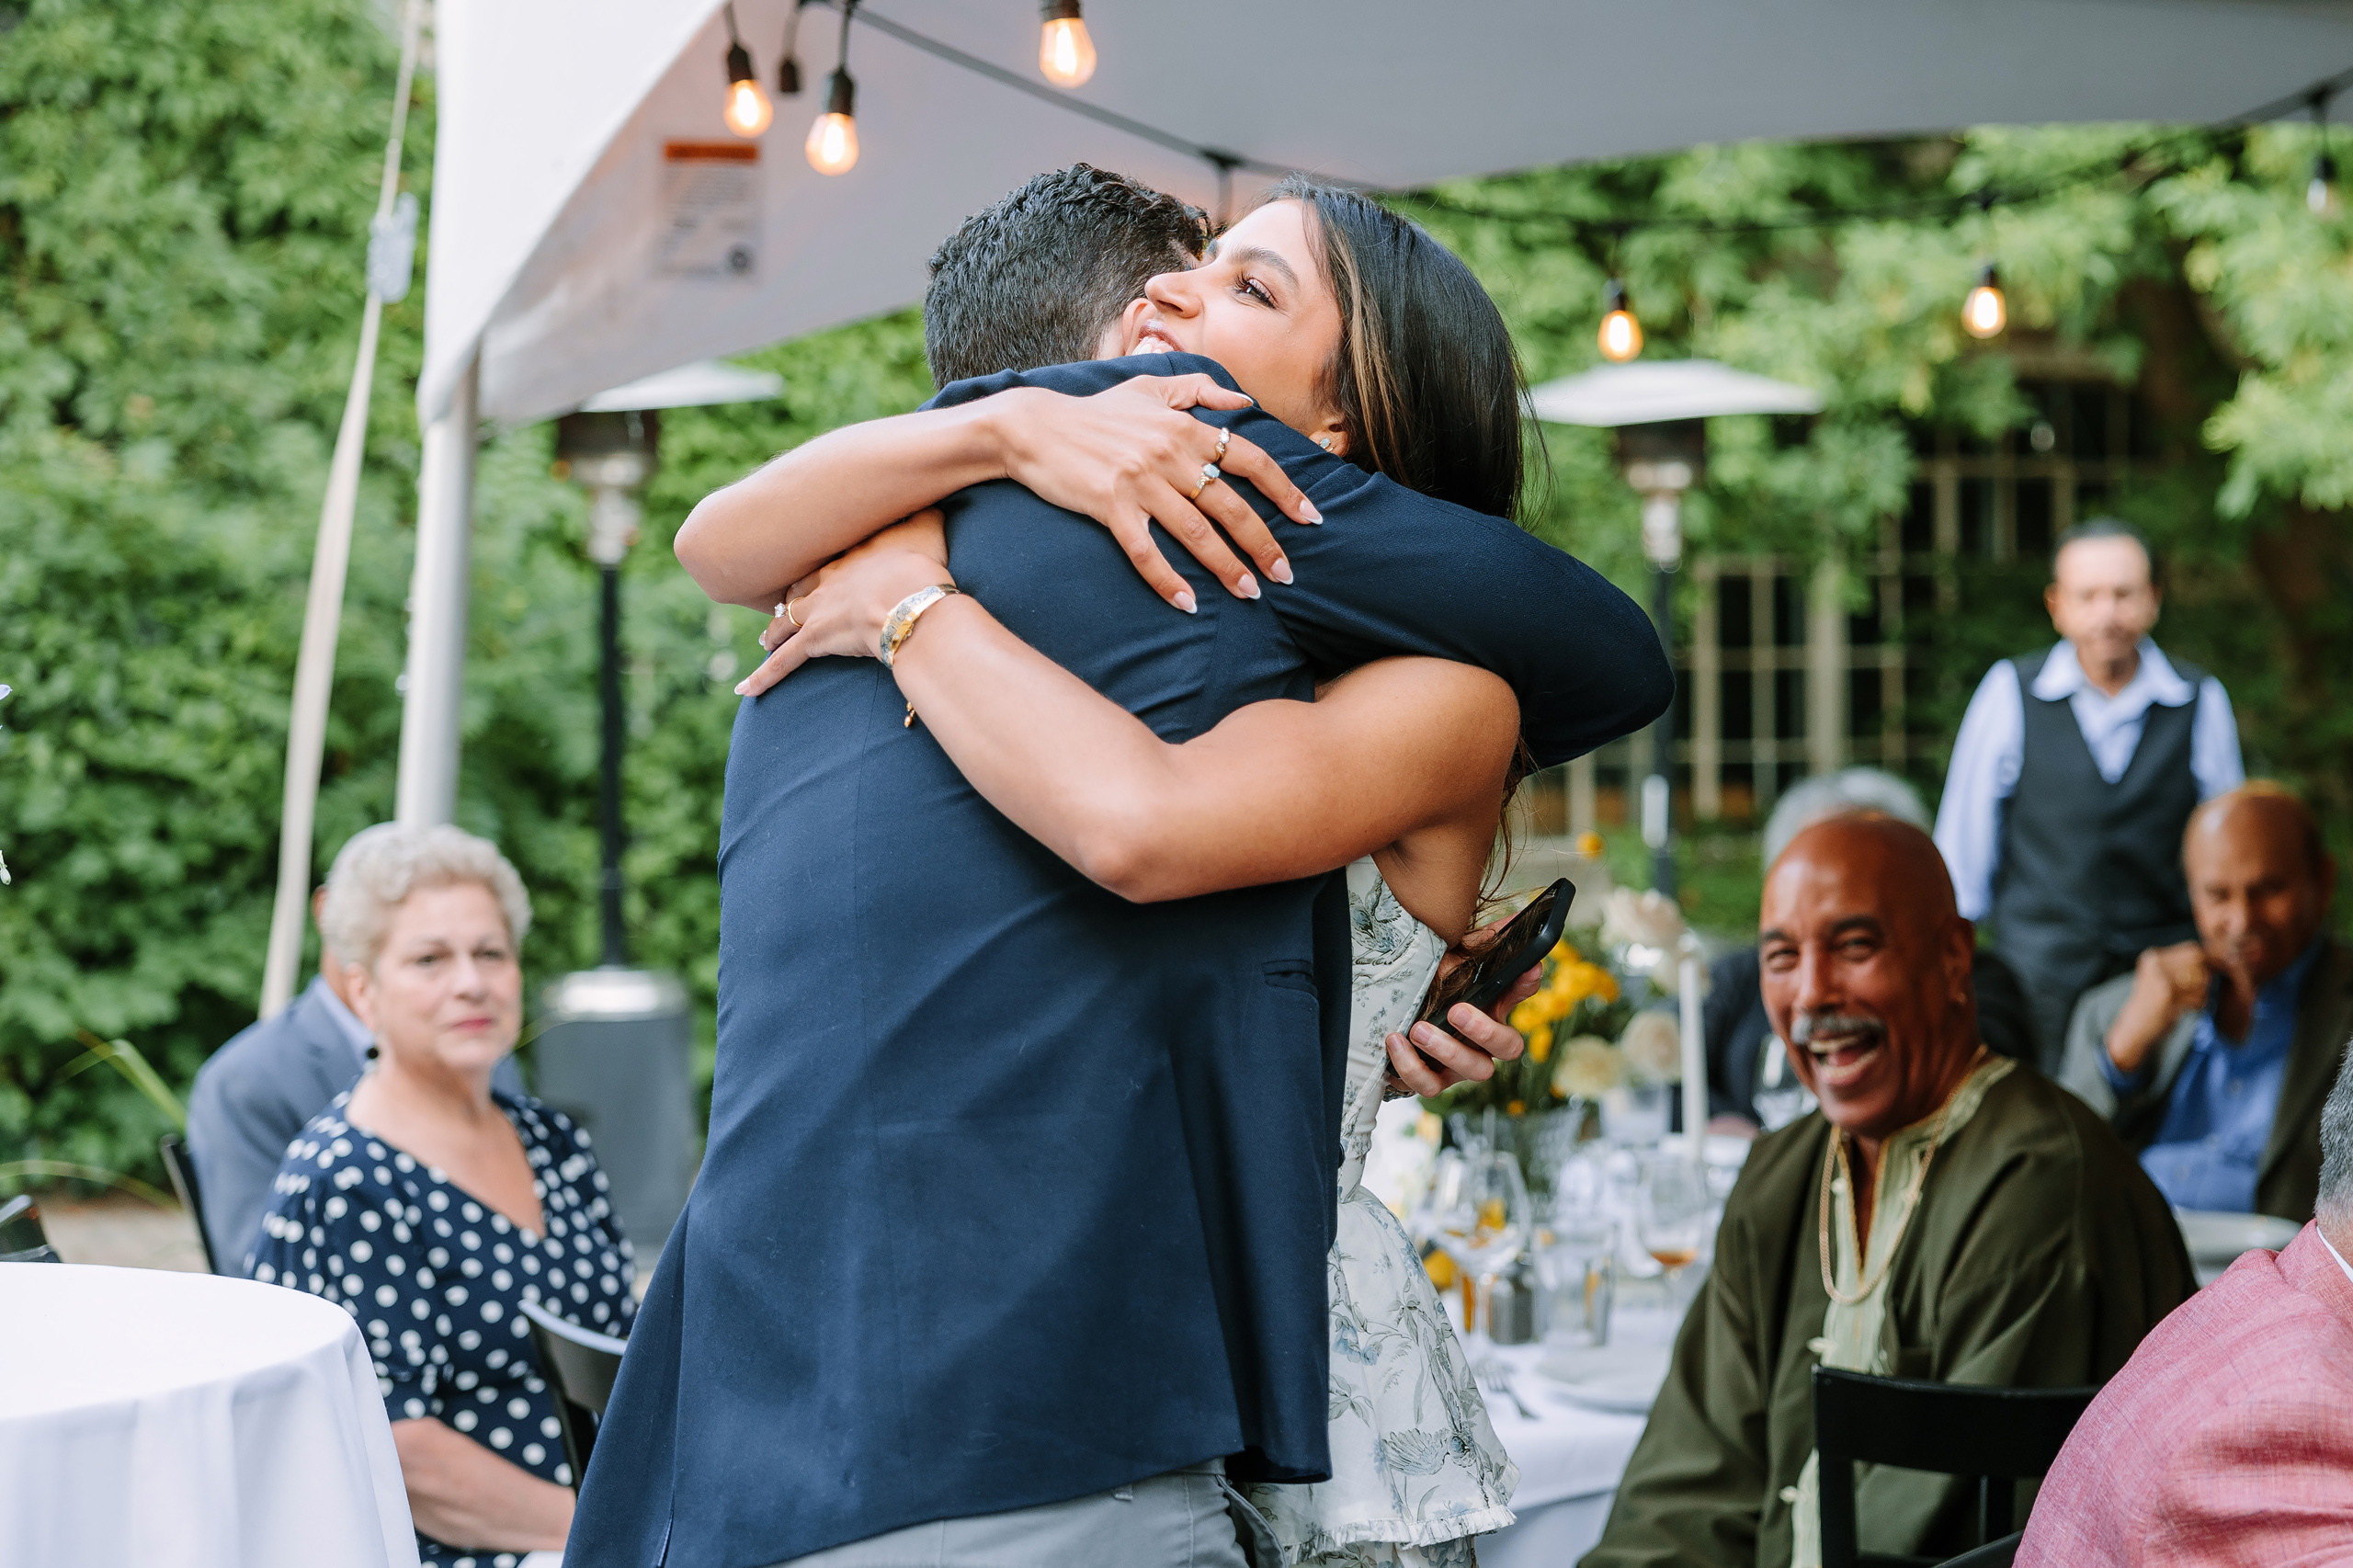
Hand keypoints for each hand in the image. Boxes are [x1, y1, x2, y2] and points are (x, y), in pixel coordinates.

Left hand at [736, 512, 949, 697]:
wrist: (909, 599)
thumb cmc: (922, 565)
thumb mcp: (929, 528)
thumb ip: (929, 515)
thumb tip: (936, 501)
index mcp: (850, 558)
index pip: (826, 565)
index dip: (821, 574)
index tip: (819, 578)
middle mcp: (826, 581)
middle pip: (799, 590)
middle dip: (791, 600)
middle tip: (786, 607)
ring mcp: (817, 610)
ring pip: (785, 622)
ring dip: (774, 633)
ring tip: (766, 641)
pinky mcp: (816, 639)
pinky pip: (783, 661)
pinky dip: (763, 676)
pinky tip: (746, 690)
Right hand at [988, 376, 1321, 611]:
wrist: (1034, 428)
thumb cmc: (1095, 412)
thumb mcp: (1149, 388)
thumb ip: (1200, 389)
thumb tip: (1246, 403)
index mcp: (1184, 426)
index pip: (1250, 459)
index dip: (1284, 491)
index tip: (1309, 519)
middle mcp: (1169, 454)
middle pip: (1231, 505)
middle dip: (1264, 543)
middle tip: (1285, 575)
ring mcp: (1140, 482)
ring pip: (1196, 532)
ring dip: (1227, 567)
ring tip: (1250, 594)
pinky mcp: (1110, 506)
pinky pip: (1146, 551)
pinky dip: (1168, 580)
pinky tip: (1188, 604)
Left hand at [1382, 917, 1539, 1097]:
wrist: (1389, 1020)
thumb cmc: (1428, 989)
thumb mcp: (1449, 962)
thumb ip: (1479, 945)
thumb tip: (1513, 918)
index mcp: (1491, 1008)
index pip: (1519, 992)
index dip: (1527, 983)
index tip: (1529, 967)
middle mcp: (1483, 1041)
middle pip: (1509, 1047)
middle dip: (1485, 1030)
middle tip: (1457, 1011)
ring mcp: (1460, 1066)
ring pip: (1474, 1071)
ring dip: (1447, 1050)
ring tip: (1418, 1029)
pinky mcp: (1431, 1080)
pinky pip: (1428, 1085)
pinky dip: (1411, 1066)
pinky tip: (1394, 1041)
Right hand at [2104, 940, 2210, 1076]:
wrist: (2134, 1029)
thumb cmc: (2153, 1005)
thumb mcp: (2160, 978)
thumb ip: (2181, 966)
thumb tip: (2218, 959)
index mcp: (2153, 957)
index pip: (2193, 950)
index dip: (2205, 963)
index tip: (2206, 977)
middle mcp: (2156, 963)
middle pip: (2199, 962)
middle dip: (2204, 978)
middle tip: (2196, 992)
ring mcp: (2161, 978)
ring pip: (2201, 980)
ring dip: (2201, 994)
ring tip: (2189, 1002)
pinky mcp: (2168, 995)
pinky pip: (2198, 996)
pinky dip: (2197, 1005)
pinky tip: (2186, 1009)